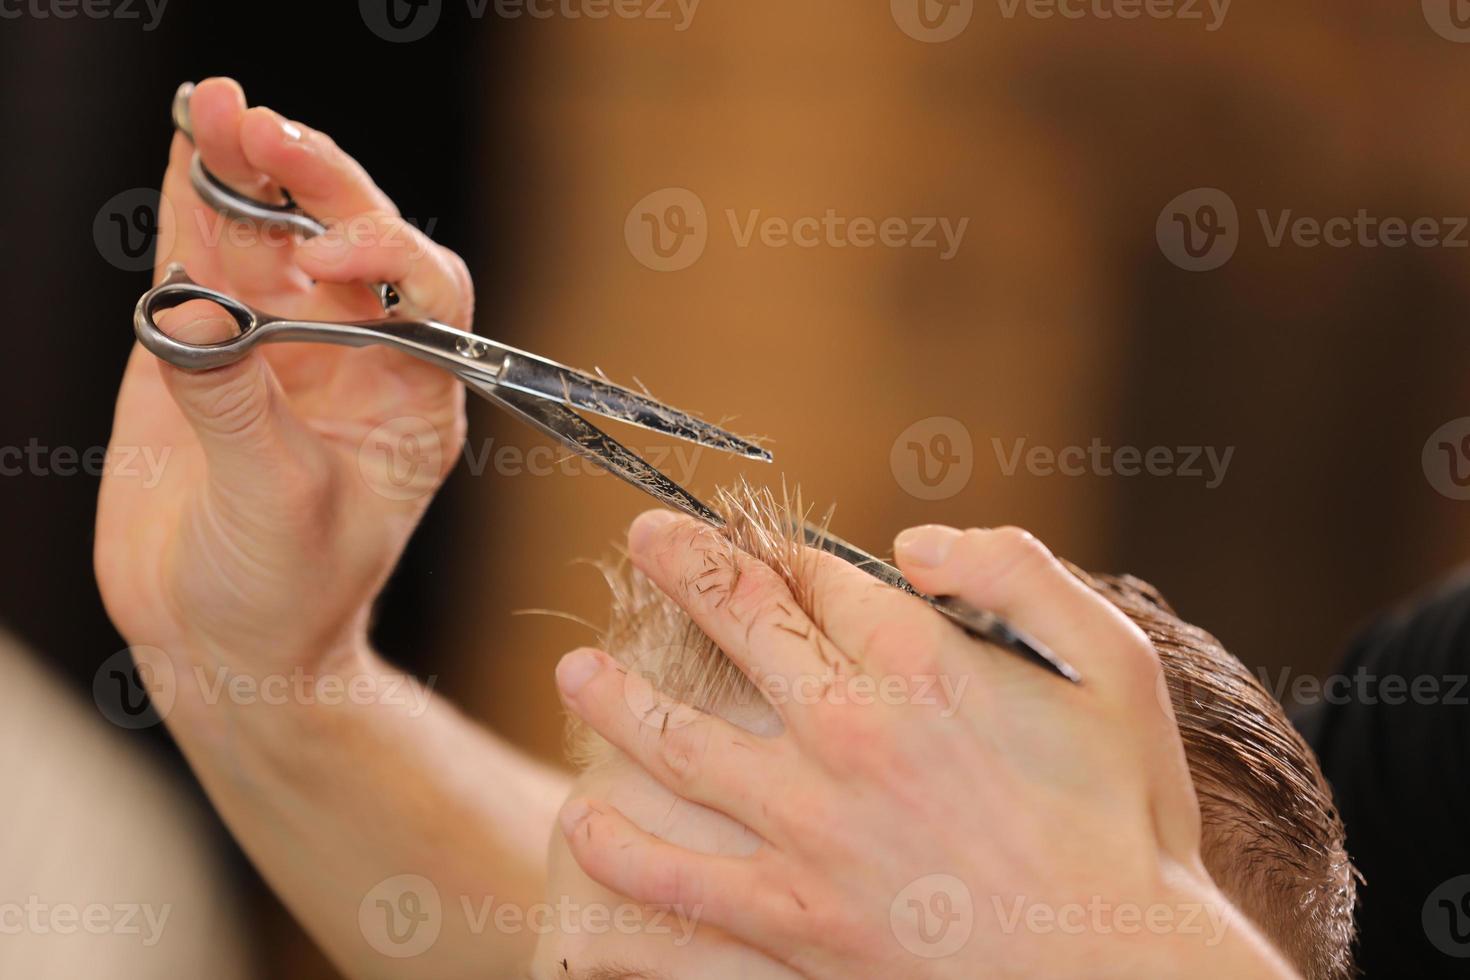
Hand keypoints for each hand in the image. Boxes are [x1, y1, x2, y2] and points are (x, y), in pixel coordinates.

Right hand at [96, 77, 471, 681]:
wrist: (221, 643)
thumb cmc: (286, 598)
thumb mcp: (274, 506)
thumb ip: (237, 405)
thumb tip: (192, 307)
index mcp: (412, 394)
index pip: (426, 292)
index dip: (384, 252)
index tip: (326, 253)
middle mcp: (358, 354)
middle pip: (347, 239)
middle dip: (311, 182)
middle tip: (259, 128)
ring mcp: (284, 344)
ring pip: (272, 237)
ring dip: (246, 173)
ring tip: (215, 110)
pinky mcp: (214, 345)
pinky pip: (205, 259)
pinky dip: (193, 204)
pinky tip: (188, 147)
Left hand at [552, 515, 1299, 977]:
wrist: (1112, 974)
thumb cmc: (1124, 818)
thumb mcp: (1112, 664)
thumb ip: (1019, 572)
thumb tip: (910, 543)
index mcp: (917, 662)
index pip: (817, 577)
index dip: (782, 547)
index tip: (757, 539)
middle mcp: (844, 729)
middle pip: (735, 623)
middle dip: (682, 568)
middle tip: (644, 539)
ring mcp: (806, 824)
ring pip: (676, 740)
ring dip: (616, 698)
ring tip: (575, 671)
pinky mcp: (789, 914)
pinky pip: (673, 878)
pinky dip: (617, 849)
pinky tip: (581, 820)